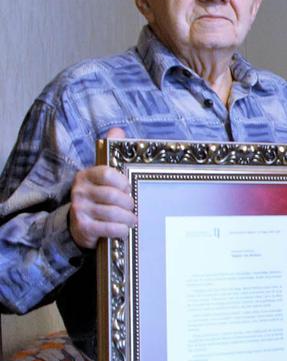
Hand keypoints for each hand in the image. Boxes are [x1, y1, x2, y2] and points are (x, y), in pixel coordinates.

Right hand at [68, 128, 136, 248]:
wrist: (79, 224)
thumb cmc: (98, 196)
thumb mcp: (103, 175)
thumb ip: (111, 152)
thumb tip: (117, 130)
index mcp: (86, 175)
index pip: (107, 174)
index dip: (123, 182)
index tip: (129, 187)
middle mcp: (79, 191)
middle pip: (113, 195)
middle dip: (129, 203)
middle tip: (133, 207)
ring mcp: (80, 210)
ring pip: (113, 213)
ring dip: (128, 218)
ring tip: (132, 219)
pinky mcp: (83, 228)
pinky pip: (109, 229)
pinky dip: (121, 230)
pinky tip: (124, 230)